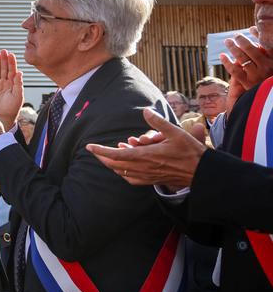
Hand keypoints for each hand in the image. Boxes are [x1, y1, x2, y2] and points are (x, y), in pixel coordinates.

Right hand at [0, 50, 24, 129]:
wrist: (1, 118)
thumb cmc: (12, 110)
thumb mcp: (18, 97)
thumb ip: (18, 84)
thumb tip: (20, 73)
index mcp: (14, 85)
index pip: (13, 71)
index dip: (12, 62)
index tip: (11, 54)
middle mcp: (6, 83)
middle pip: (5, 69)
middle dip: (4, 59)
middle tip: (3, 51)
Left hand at [86, 107, 205, 188]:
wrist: (203, 173)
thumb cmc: (191, 152)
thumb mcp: (176, 132)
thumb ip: (159, 122)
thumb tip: (145, 111)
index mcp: (146, 156)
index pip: (117, 155)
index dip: (101, 151)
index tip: (89, 146)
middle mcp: (144, 168)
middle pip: (115, 165)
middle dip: (102, 157)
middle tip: (93, 150)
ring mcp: (148, 176)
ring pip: (122, 172)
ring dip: (112, 164)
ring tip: (106, 155)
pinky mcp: (153, 180)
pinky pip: (132, 179)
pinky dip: (123, 172)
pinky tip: (122, 167)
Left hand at [221, 27, 271, 109]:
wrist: (270, 100)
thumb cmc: (270, 78)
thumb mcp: (272, 63)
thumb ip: (267, 51)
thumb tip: (254, 30)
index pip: (267, 45)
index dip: (258, 35)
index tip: (251, 28)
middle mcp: (267, 67)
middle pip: (252, 49)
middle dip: (242, 40)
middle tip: (236, 35)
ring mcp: (257, 75)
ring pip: (242, 58)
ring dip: (233, 48)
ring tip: (228, 41)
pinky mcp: (247, 83)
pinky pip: (234, 70)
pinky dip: (227, 62)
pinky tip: (222, 56)